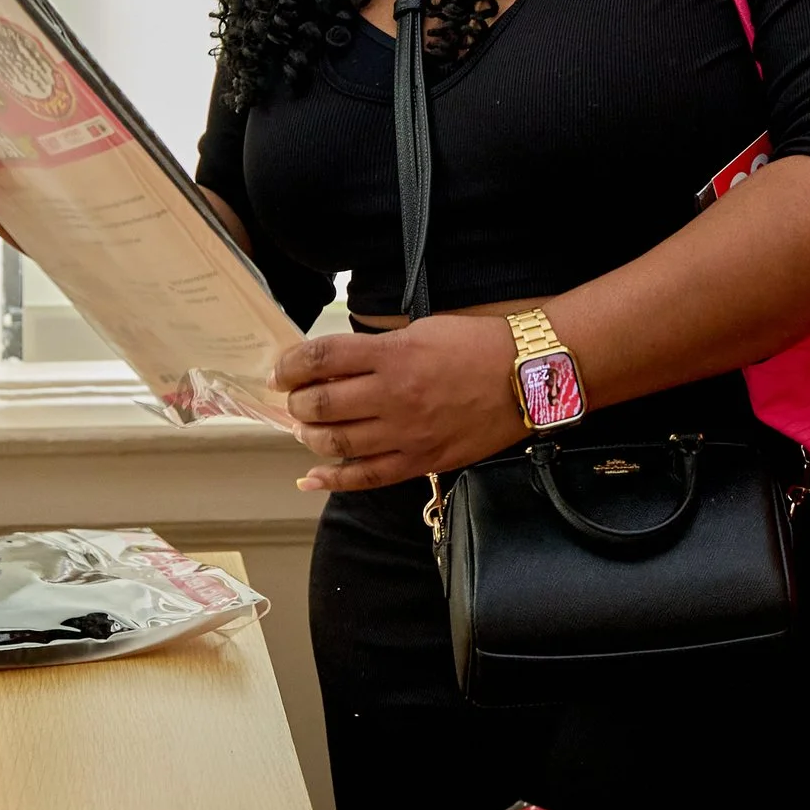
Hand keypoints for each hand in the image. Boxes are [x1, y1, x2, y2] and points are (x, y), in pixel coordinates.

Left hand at [274, 314, 531, 492]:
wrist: (528, 376)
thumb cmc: (478, 345)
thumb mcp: (422, 330)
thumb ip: (378, 348)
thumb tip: (335, 363)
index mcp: (394, 355)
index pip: (322, 358)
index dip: (291, 365)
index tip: (281, 371)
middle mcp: (394, 396)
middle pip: (321, 404)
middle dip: (298, 402)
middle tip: (296, 400)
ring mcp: (407, 433)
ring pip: (337, 443)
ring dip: (310, 436)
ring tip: (308, 429)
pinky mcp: (422, 461)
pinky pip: (367, 478)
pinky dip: (332, 480)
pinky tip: (311, 478)